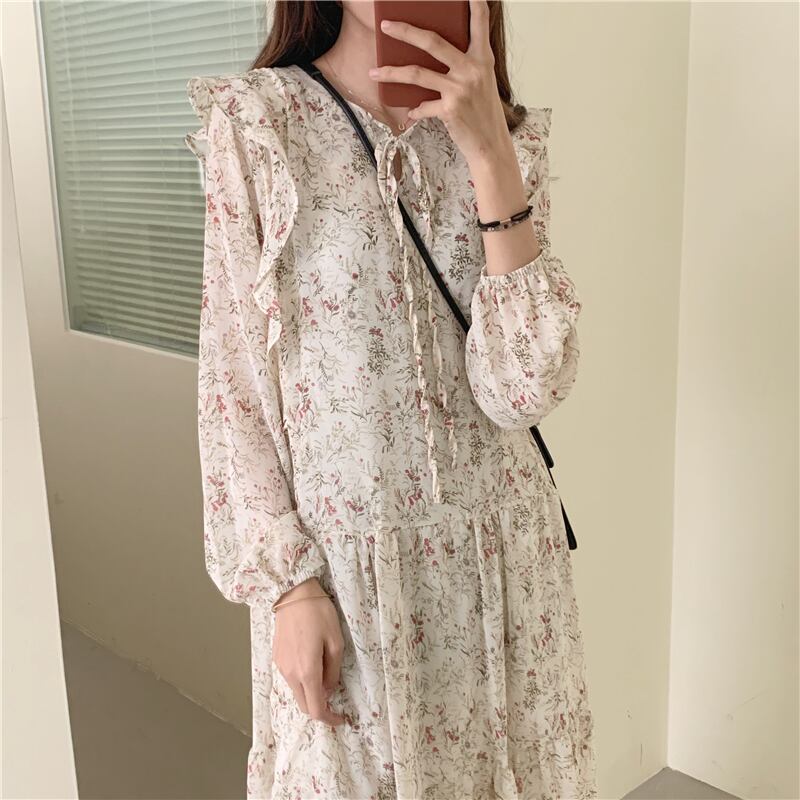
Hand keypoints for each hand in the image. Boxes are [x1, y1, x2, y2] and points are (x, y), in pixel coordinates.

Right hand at [272, 577, 345, 726]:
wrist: (293, 593)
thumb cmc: (318, 613)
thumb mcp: (336, 641)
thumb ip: (333, 669)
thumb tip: (329, 688)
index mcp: (307, 671)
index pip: (316, 708)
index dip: (329, 719)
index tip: (341, 718)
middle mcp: (290, 673)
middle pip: (304, 705)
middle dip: (320, 709)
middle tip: (335, 703)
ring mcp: (281, 666)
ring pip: (296, 691)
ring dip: (311, 693)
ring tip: (326, 677)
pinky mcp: (277, 657)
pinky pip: (291, 678)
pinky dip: (302, 681)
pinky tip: (312, 665)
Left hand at [368, 0, 509, 167]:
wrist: (490, 145)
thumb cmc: (484, 113)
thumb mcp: (482, 82)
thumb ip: (464, 65)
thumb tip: (432, 55)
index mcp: (483, 58)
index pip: (479, 23)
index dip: (474, 4)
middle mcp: (472, 69)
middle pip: (432, 41)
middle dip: (405, 31)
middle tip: (386, 25)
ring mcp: (460, 89)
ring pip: (416, 73)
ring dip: (391, 73)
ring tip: (374, 73)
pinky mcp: (449, 109)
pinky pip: (422, 106)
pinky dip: (415, 110)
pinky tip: (411, 112)